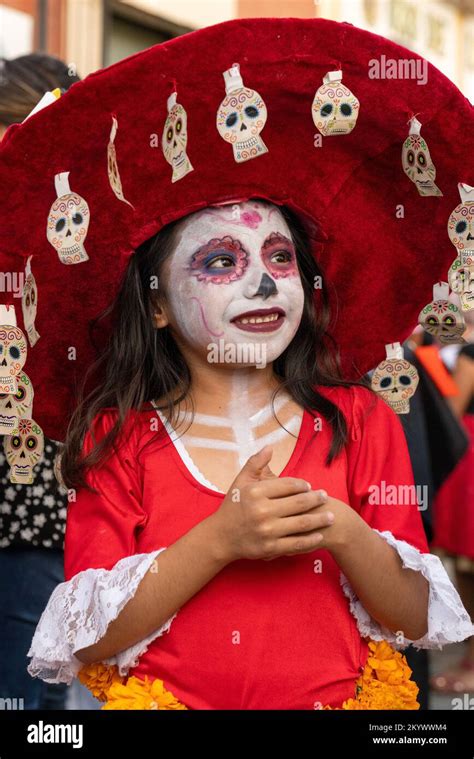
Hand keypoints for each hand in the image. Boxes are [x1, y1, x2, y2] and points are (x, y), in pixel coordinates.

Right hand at [209, 446, 336, 562]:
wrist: (220, 537)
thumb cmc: (233, 506)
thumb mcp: (240, 481)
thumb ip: (255, 463)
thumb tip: (270, 446)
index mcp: (256, 492)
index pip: (288, 485)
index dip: (302, 485)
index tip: (310, 486)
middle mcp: (262, 511)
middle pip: (299, 503)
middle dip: (316, 499)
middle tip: (326, 496)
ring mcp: (267, 531)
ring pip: (301, 523)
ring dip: (320, 519)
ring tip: (330, 516)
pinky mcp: (270, 548)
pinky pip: (296, 543)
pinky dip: (310, 539)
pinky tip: (320, 535)